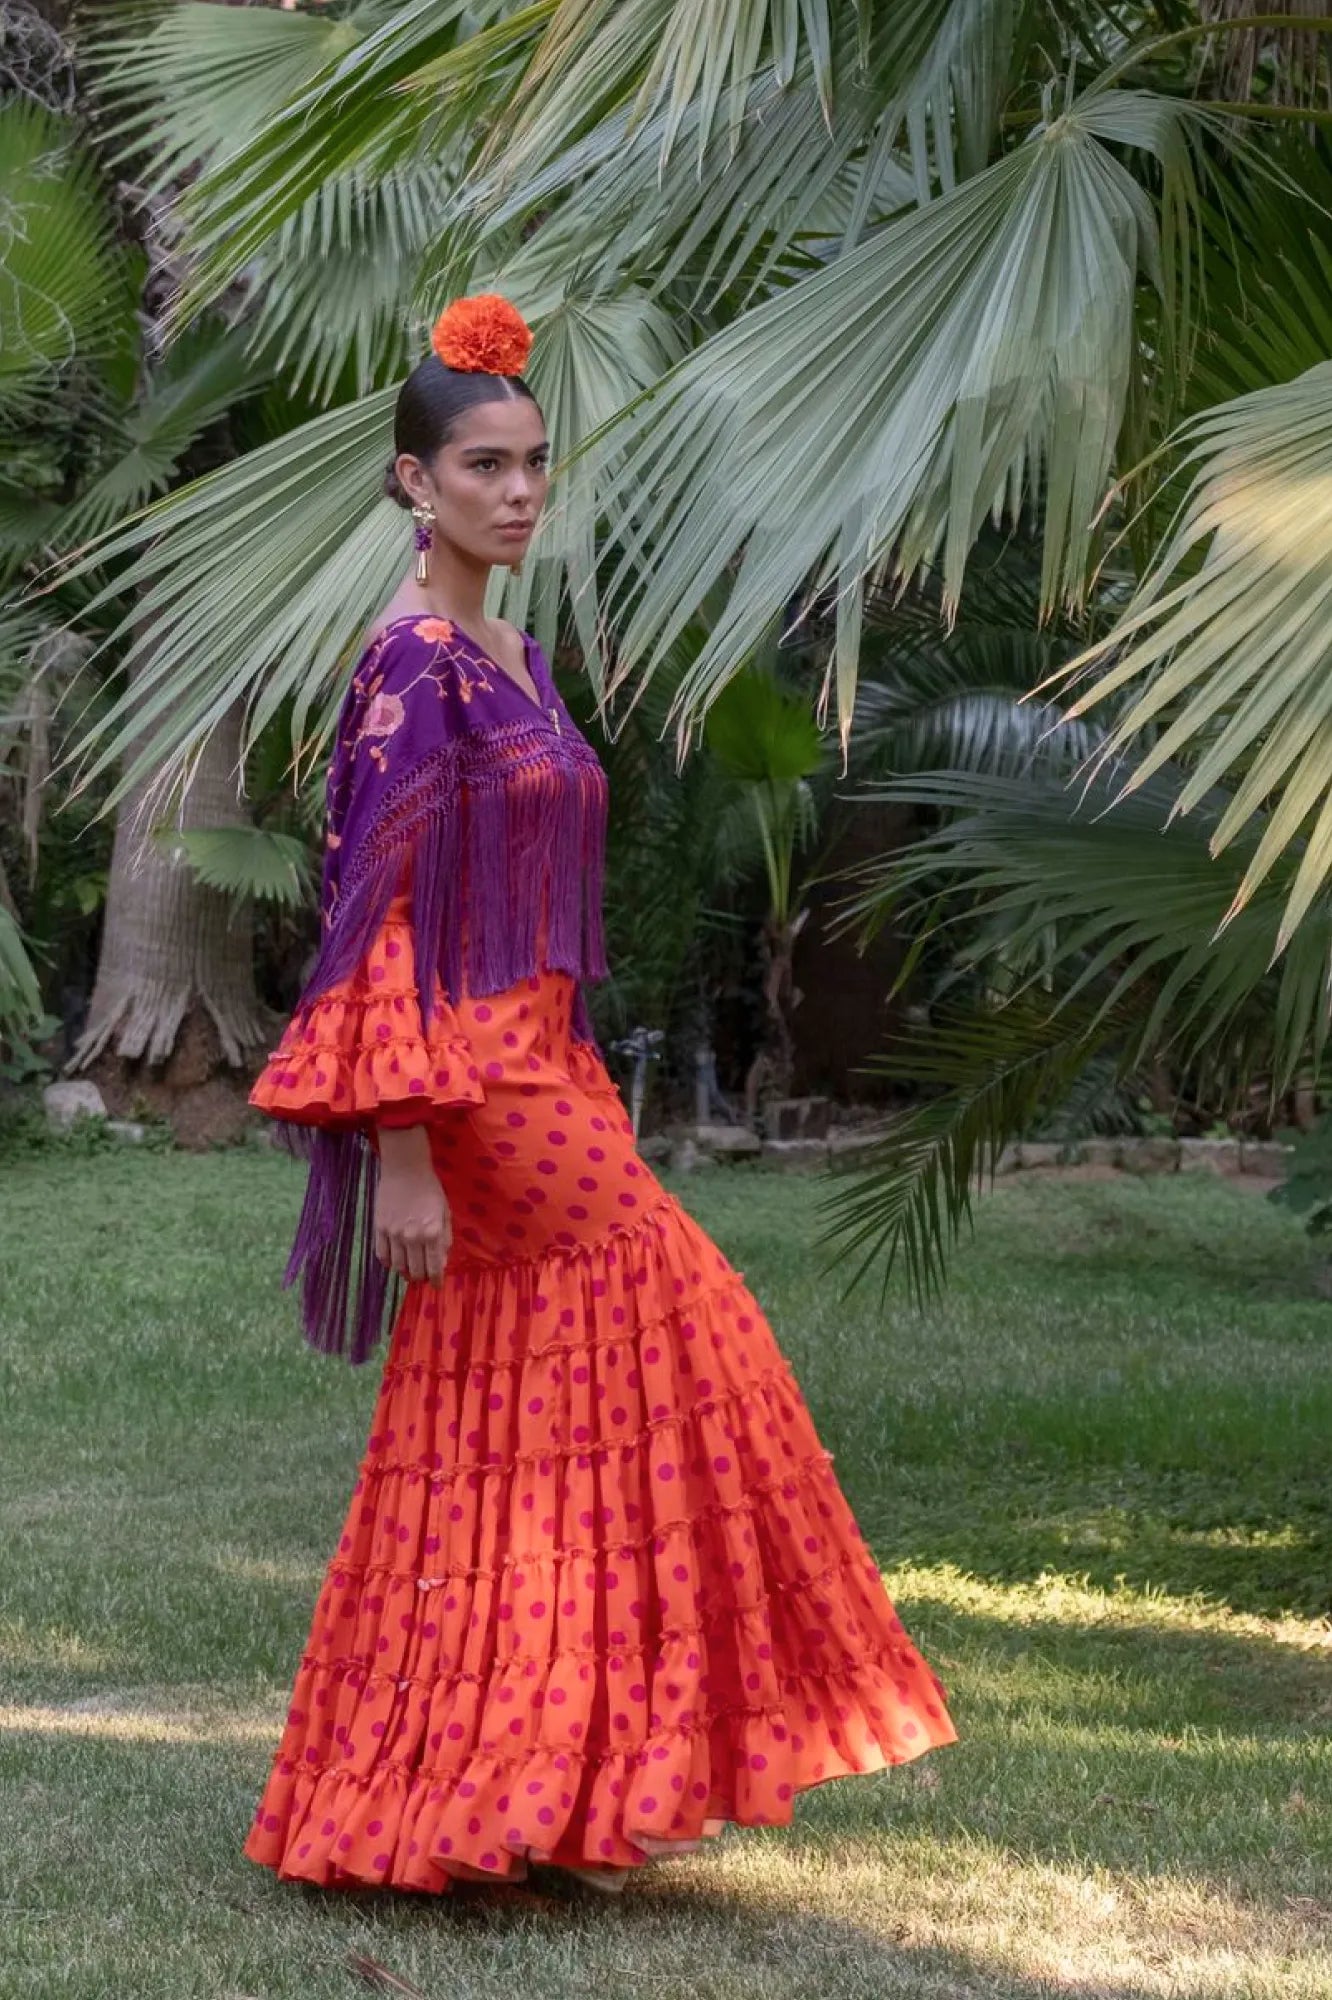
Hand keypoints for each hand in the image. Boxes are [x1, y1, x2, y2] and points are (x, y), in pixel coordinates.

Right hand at [373, 1123, 451, 1284]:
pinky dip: (389, 1263)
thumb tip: (441, 1263)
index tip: (437, 1286)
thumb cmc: (429, 1189)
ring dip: (405, 1272)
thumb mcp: (445, 1212)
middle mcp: (413, 1237)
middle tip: (423, 1277)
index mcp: (433, 1233)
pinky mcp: (379, 1229)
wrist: (405, 1169)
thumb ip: (444, 1239)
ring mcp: (394, 1234)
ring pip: (398, 1266)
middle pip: (415, 1271)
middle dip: (421, 1278)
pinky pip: (382, 1255)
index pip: (434, 1268)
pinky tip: (395, 1261)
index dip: (436, 1281)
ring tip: (410, 1269)